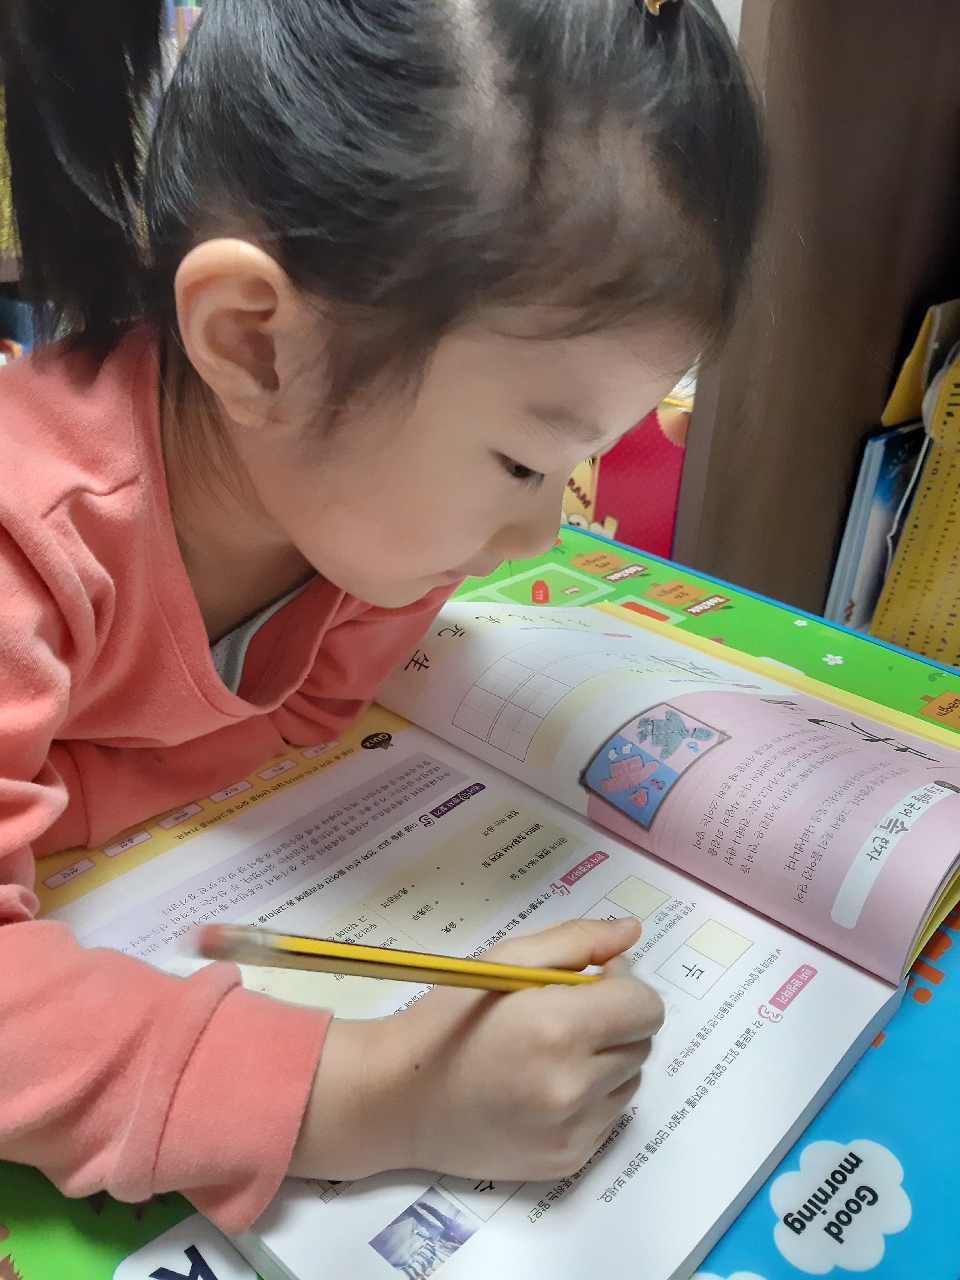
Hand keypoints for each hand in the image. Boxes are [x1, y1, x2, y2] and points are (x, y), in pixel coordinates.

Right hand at [288, 916, 663, 1182]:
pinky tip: (542, 1086)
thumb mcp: (504, 961)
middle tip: (562, 1014)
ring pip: (630, 1080)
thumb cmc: (447, 1020)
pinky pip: (609, 1118)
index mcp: (560, 1028)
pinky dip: (590, 1098)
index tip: (590, 981)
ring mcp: (574, 1130)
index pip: (645, 1006)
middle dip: (614, 1021)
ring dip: (606, 1060)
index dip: (623, 985)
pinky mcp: (569, 1161)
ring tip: (549, 1053)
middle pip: (642, 1043)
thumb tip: (631, 931)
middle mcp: (575, 1085)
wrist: (398, 1100)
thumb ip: (575, 941)